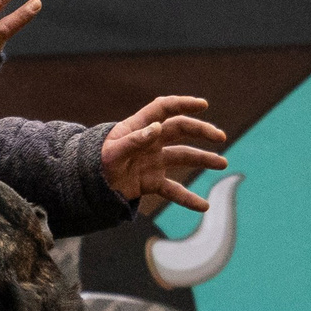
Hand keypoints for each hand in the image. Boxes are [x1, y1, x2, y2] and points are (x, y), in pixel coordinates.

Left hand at [102, 94, 228, 214]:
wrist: (88, 185)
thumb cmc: (97, 162)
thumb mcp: (113, 151)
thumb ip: (134, 140)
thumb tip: (157, 128)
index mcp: (139, 126)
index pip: (164, 109)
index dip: (183, 104)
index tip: (203, 105)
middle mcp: (151, 141)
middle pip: (180, 130)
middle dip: (201, 131)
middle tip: (219, 137)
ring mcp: (153, 161)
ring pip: (183, 157)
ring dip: (203, 159)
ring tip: (222, 163)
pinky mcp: (152, 182)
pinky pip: (173, 190)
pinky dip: (188, 198)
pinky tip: (204, 206)